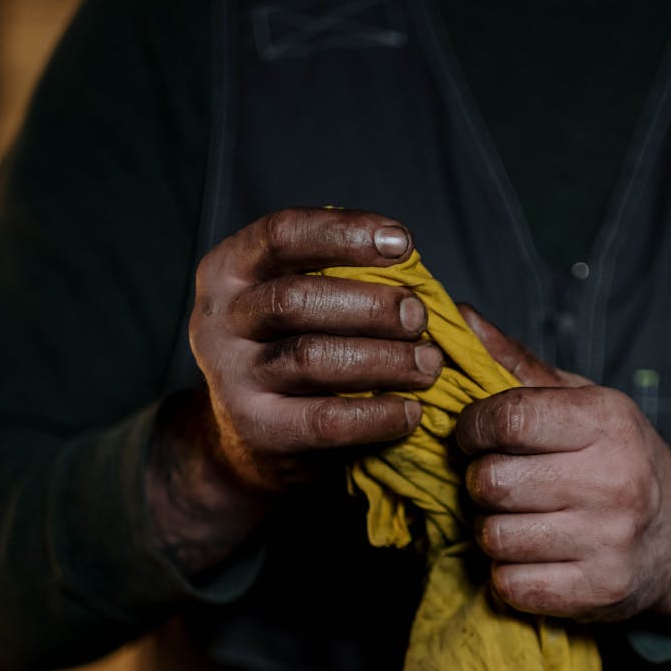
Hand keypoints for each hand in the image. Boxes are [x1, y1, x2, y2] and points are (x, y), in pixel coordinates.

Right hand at [147, 207, 439, 575]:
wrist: (252, 437)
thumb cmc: (298, 350)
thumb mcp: (312, 306)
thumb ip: (361, 284)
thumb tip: (450, 304)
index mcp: (231, 268)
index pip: (282, 234)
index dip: (345, 233)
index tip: (404, 245)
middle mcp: (219, 318)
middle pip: (296, 298)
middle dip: (370, 304)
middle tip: (419, 317)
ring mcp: (230, 376)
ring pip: (309, 357)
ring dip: (382, 358)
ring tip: (428, 365)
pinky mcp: (256, 429)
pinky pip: (324, 420)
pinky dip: (376, 415)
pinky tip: (410, 411)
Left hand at [455, 307, 670, 623]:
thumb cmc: (615, 458)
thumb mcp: (580, 402)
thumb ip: (515, 365)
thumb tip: (458, 315)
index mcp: (607, 421)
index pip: (508, 417)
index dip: (472, 428)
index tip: (473, 435)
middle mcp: (615, 480)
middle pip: (492, 482)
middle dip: (482, 482)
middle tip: (501, 482)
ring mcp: (609, 540)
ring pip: (494, 537)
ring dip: (493, 531)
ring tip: (519, 519)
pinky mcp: (599, 591)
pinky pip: (510, 585)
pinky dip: (509, 574)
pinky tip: (533, 555)